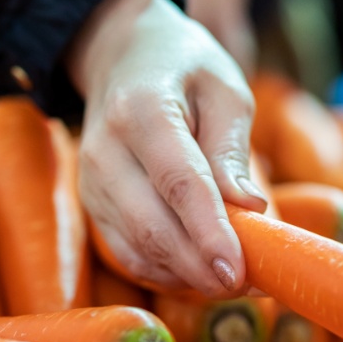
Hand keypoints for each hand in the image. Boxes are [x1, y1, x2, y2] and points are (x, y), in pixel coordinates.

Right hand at [66, 0, 266, 297]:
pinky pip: (128, 253)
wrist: (121, 57)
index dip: (209, 233)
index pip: (178, 183)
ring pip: (138, 249)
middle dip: (202, 267)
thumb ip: (233, 150)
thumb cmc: (185, 69)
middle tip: (251, 284)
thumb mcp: (224, 89)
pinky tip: (201, 273)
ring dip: (188, 277)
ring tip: (234, 281)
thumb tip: (249, 209)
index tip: (238, 271)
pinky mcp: (92, 204)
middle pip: (152, 227)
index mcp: (142, 110)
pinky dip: (167, 273)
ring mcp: (92, 182)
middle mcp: (105, 150)